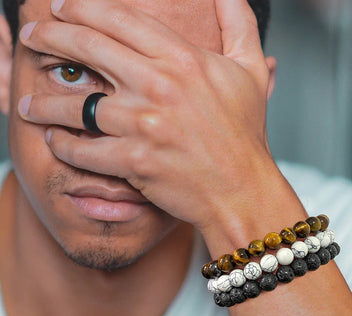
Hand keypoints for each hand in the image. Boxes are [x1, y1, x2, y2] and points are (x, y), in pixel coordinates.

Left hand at [18, 0, 275, 231]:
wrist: (241, 189)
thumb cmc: (245, 134)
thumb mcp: (251, 70)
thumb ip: (238, 21)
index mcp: (182, 58)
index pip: (118, 18)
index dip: (81, 7)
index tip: (60, 9)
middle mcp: (159, 85)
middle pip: (87, 46)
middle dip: (49, 37)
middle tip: (31, 39)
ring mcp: (144, 124)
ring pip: (76, 104)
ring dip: (43, 102)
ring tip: (28, 103)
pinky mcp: (134, 162)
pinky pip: (83, 149)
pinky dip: (63, 145)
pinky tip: (57, 140)